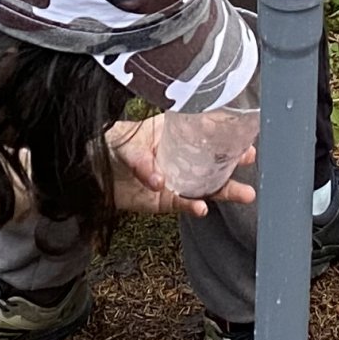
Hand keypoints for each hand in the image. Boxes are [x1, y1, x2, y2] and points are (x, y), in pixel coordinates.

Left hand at [105, 115, 252, 216]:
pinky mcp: (165, 200)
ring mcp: (175, 179)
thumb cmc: (109, 145)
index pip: (203, 130)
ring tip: (246, 194)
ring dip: (226, 189)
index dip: (224, 131)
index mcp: (173, 133)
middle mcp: (179, 156)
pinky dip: (193, 206)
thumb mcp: (124, 143)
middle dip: (233, 160)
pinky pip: (184, 204)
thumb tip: (158, 179)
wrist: (89, 172)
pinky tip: (202, 209)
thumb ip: (140, 160)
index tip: (241, 132)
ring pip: (206, 185)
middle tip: (249, 158)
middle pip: (212, 159)